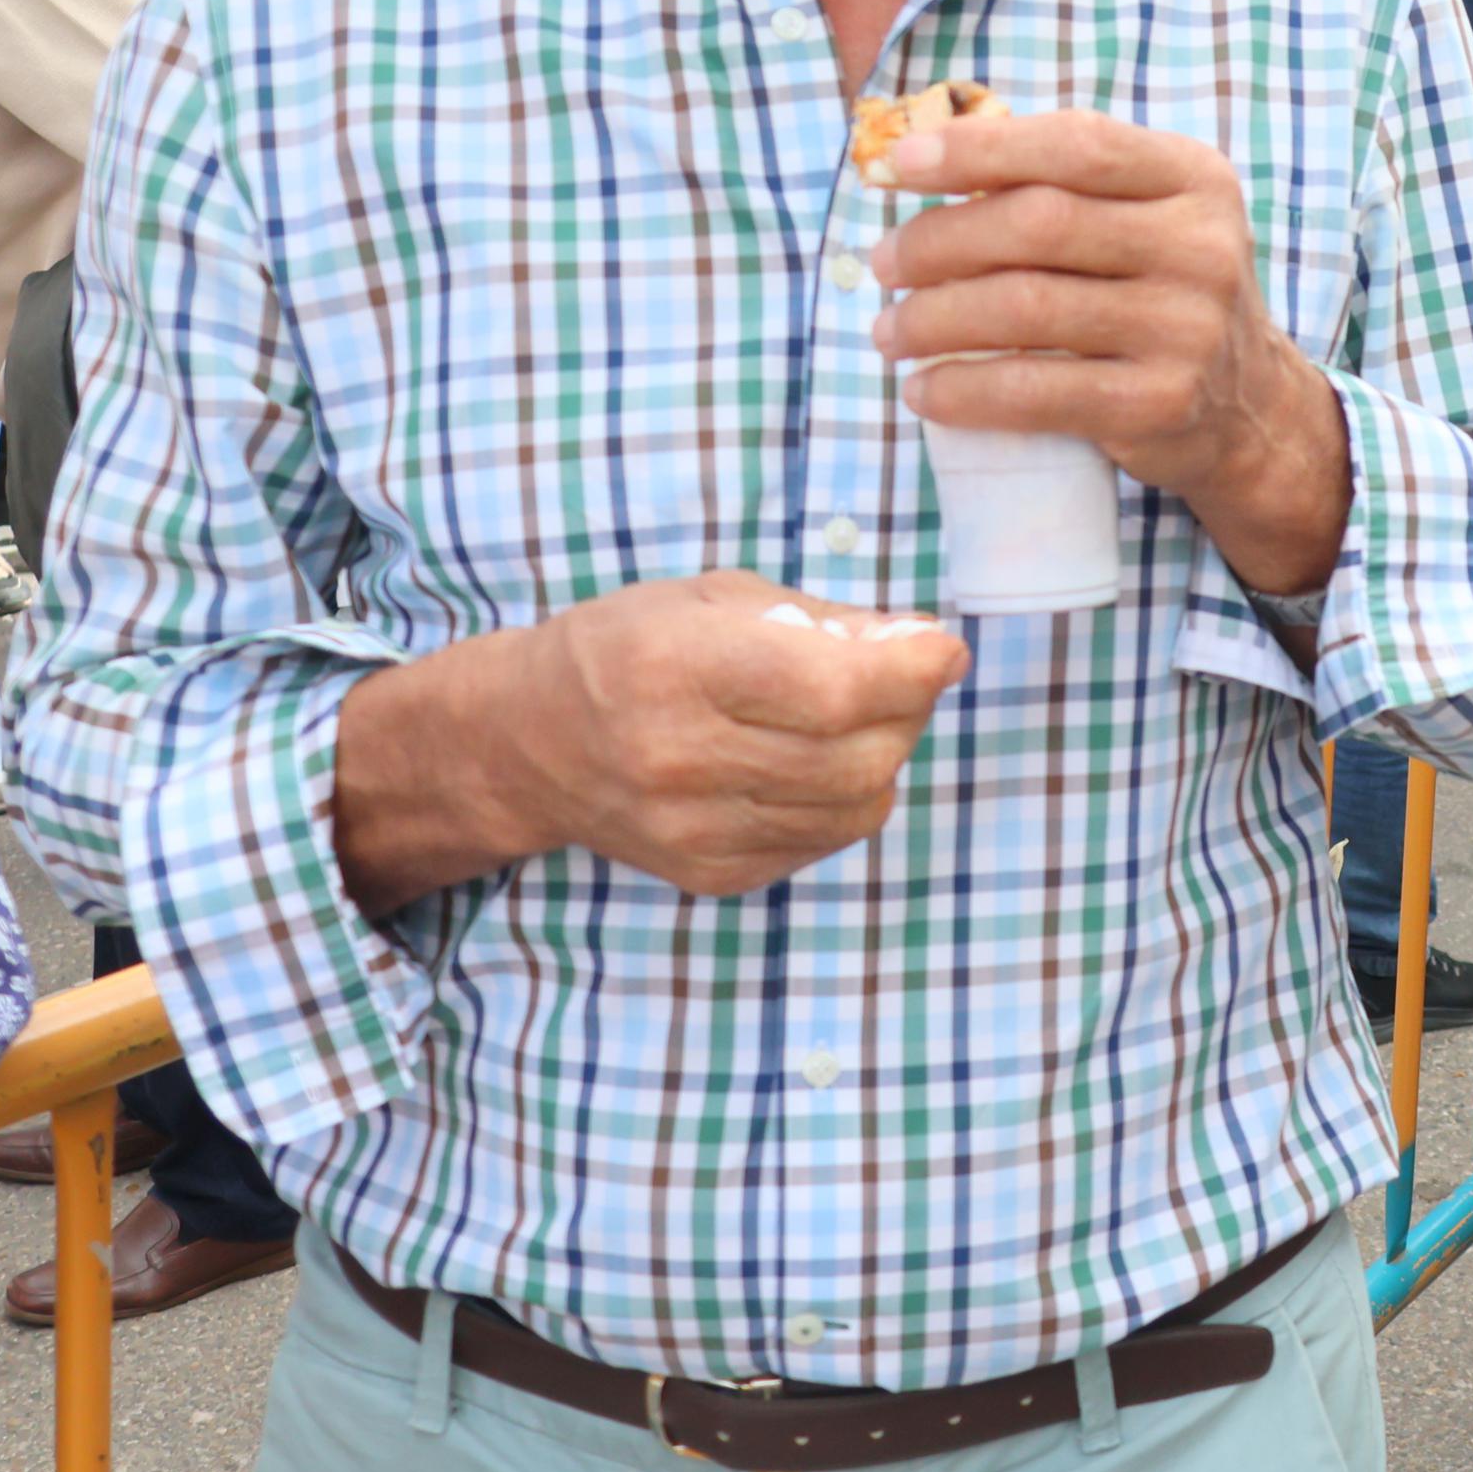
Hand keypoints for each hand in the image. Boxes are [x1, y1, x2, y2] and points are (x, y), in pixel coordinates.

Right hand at [503, 572, 964, 897]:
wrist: (529, 743)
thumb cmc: (628, 647)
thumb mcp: (714, 598)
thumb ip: (824, 620)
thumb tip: (923, 644)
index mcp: (681, 669)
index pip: (835, 692)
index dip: (910, 673)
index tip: (943, 650)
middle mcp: (683, 759)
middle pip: (859, 756)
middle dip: (907, 710)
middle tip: (901, 677)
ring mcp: (694, 830)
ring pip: (856, 807)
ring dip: (884, 755)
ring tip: (857, 715)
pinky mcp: (709, 874)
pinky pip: (824, 840)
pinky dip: (845, 797)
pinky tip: (812, 760)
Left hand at [870, 107, 1336, 508]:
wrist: (1248, 407)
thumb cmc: (1160, 293)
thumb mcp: (1145, 217)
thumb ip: (1063, 183)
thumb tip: (923, 156)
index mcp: (1192, 179)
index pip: (1077, 144)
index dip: (979, 148)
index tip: (899, 165)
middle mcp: (1200, 246)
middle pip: (1038, 223)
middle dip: (937, 241)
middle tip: (882, 264)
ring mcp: (1185, 328)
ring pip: (1024, 307)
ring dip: (931, 318)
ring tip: (889, 329)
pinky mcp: (1158, 403)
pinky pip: (1034, 391)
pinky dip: (962, 390)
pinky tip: (924, 390)